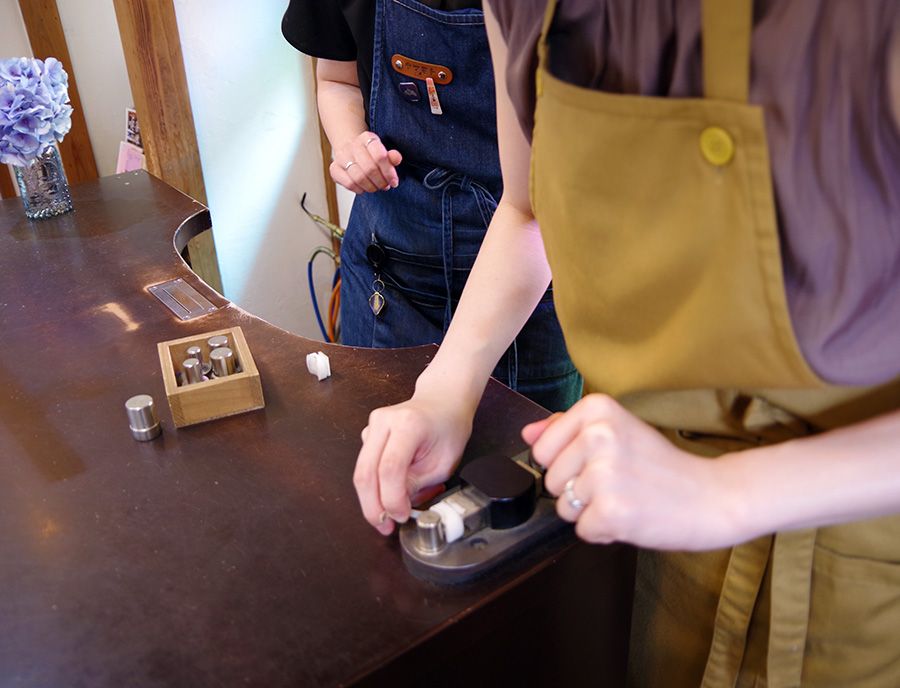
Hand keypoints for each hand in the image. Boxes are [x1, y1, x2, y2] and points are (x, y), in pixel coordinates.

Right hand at [330, 131, 402, 193]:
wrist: (352, 151)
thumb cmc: (371, 155)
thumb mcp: (384, 153)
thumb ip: (392, 157)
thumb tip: (396, 158)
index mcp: (367, 138)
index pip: (380, 156)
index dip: (389, 172)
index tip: (394, 182)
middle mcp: (352, 145)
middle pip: (370, 169)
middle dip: (381, 182)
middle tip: (385, 186)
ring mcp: (341, 156)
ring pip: (359, 178)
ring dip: (371, 187)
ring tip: (376, 187)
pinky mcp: (334, 168)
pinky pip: (349, 184)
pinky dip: (359, 189)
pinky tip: (364, 187)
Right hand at [354, 393, 472, 534]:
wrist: (442, 401)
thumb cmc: (448, 428)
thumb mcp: (444, 462)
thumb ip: (418, 484)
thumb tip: (396, 507)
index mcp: (408, 425)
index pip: (389, 468)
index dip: (391, 499)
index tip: (401, 516)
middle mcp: (384, 421)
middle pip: (366, 472)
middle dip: (373, 506)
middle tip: (384, 526)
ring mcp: (372, 425)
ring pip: (360, 472)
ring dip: (371, 499)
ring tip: (389, 514)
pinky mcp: (367, 433)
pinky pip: (365, 466)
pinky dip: (375, 485)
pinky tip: (391, 491)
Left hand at [523, 394, 743, 550]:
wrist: (713, 495)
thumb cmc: (662, 466)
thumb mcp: (617, 430)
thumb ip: (567, 428)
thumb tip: (527, 432)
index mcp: (597, 409)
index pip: (541, 448)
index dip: (567, 463)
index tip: (602, 461)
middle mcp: (598, 435)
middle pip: (551, 479)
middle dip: (579, 490)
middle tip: (619, 483)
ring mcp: (604, 474)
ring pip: (563, 507)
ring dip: (590, 512)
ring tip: (625, 498)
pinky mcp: (611, 511)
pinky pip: (582, 530)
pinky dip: (604, 531)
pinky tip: (632, 515)